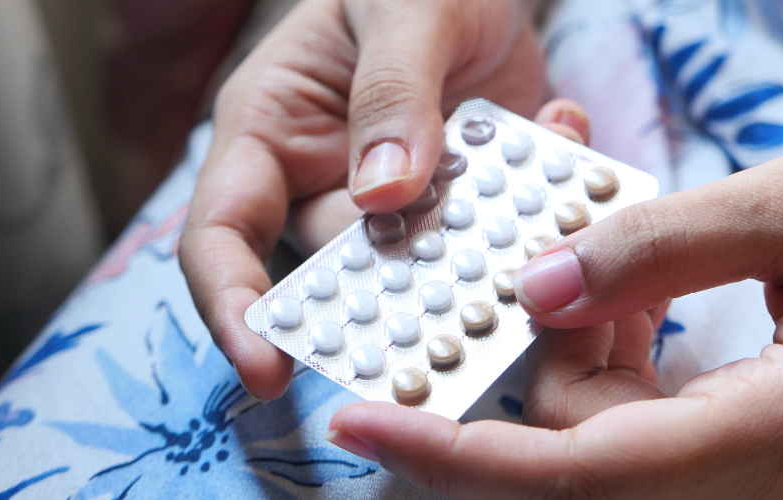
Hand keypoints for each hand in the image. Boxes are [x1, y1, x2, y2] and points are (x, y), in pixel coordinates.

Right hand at [179, 0, 549, 399]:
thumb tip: (382, 195)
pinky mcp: (457, 204)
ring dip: (476, 253)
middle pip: (334, 272)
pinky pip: (486, 236)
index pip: (220, 236)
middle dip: (389, 297)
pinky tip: (562, 148)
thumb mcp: (403, 7)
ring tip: (532, 216)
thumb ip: (392, 90)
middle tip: (457, 304)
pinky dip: (528, 211)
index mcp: (270, 131)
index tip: (267, 372)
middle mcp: (322, 179)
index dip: (232, 308)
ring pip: (420, 265)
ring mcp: (393, 200)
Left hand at [328, 153, 782, 497]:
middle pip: (568, 455)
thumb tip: (534, 286)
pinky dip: (609, 360)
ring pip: (590, 443)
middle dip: (538, 354)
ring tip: (622, 262)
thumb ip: (663, 244)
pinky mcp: (728, 480)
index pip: (576, 475)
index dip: (455, 455)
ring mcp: (740, 498)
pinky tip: (636, 299)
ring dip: (580, 348)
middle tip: (559, 251)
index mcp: (772, 440)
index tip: (360, 422)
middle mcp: (748, 494)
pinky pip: (624, 433)